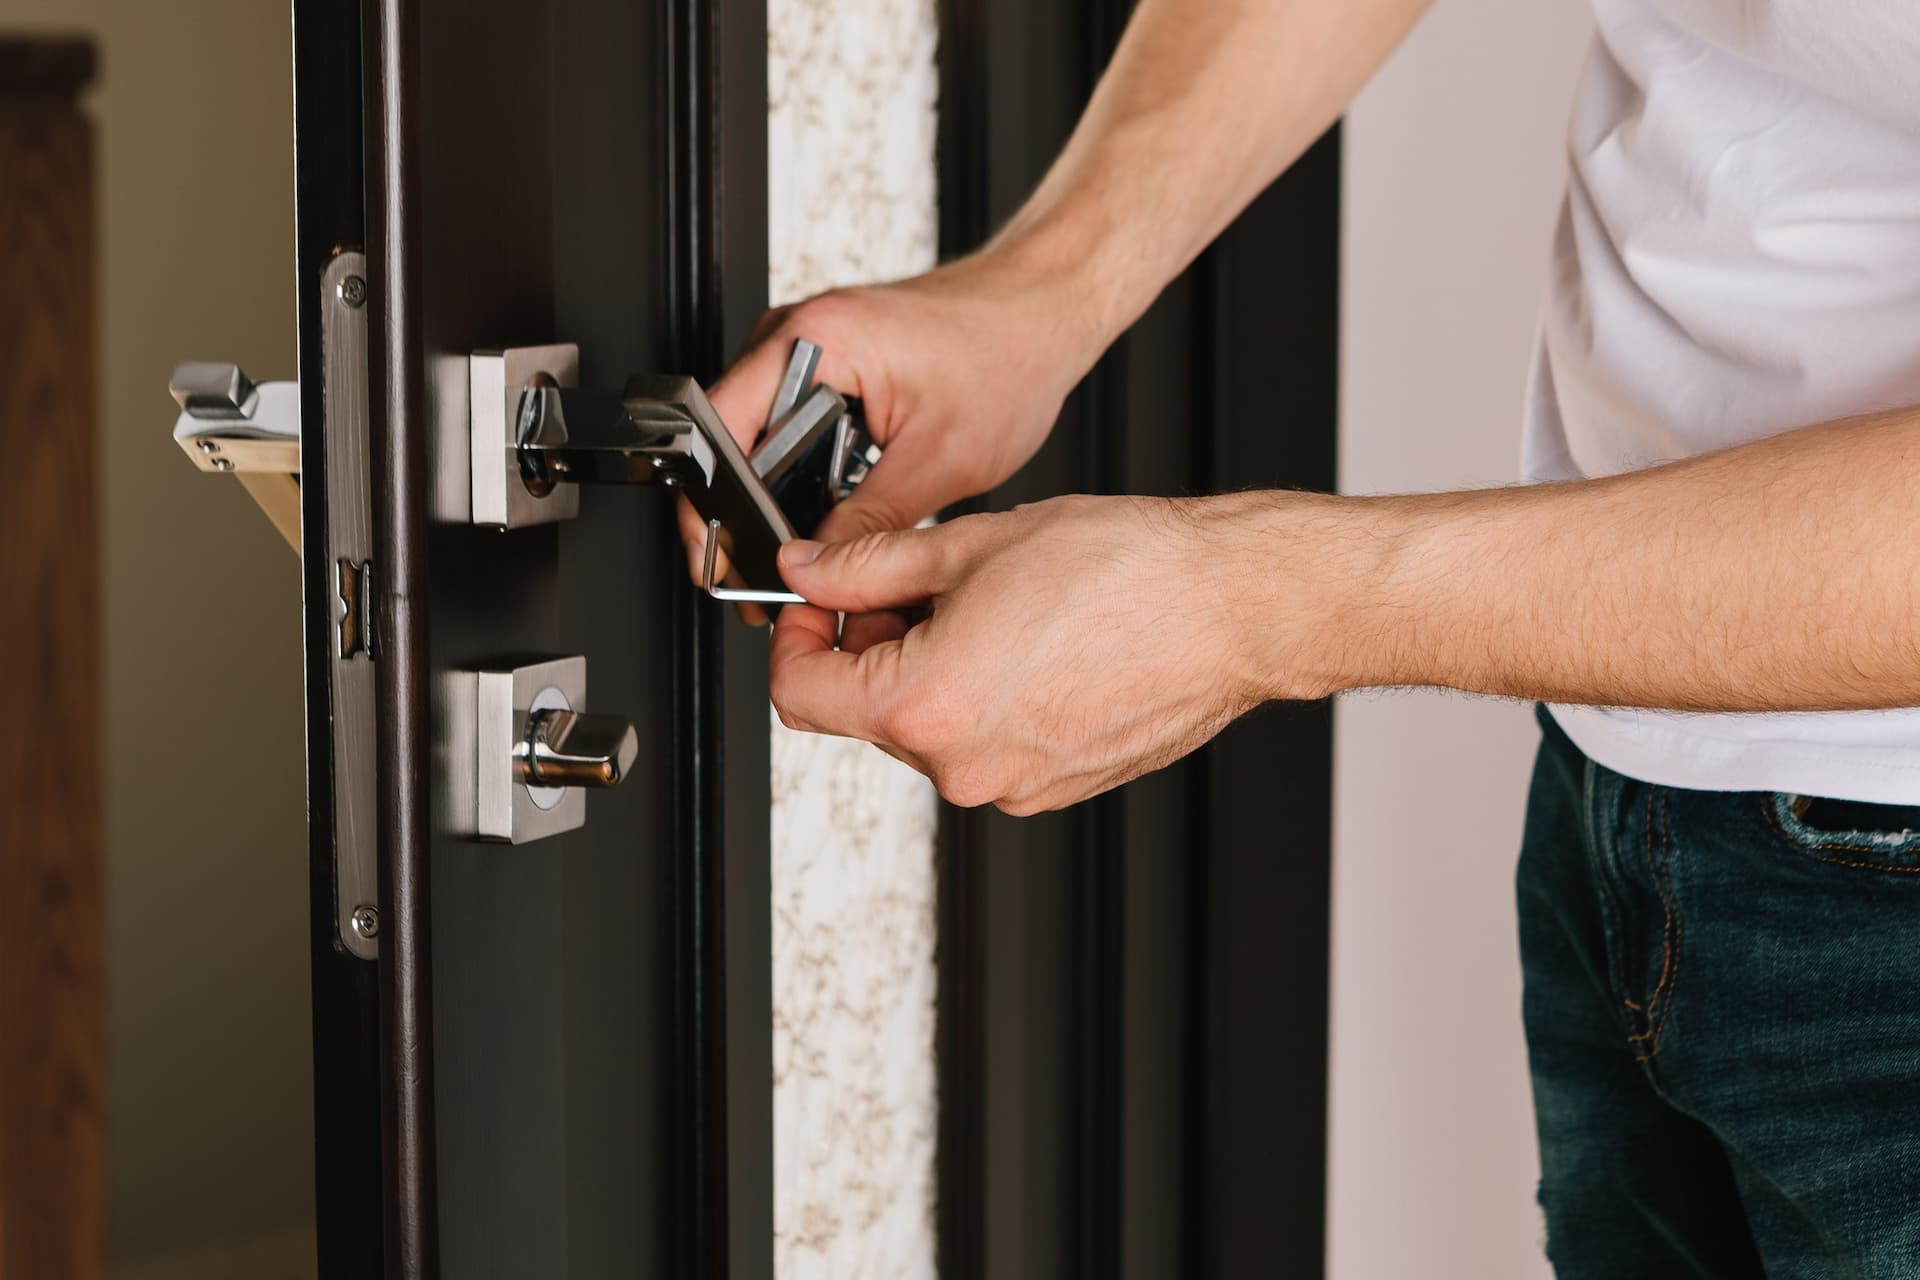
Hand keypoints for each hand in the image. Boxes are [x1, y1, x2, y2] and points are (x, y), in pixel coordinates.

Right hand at [678, 250, 1104, 588]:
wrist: (1042, 311)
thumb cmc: (1007, 352)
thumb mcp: (939, 462)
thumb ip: (868, 522)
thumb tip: (818, 569)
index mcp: (814, 342)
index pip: (719, 433)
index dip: (712, 509)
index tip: (725, 560)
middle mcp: (797, 335)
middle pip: (732, 441)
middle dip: (749, 513)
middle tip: (783, 569)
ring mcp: (808, 350)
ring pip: (761, 441)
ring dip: (781, 493)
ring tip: (823, 531)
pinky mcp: (827, 366)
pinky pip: (790, 428)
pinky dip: (806, 471)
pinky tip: (841, 498)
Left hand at [765, 493, 1341, 813]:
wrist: (1230, 606)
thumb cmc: (1128, 573)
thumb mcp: (969, 545)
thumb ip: (866, 566)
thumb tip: (811, 571)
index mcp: (926, 707)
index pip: (802, 691)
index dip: (794, 634)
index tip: (813, 601)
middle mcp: (963, 767)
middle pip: (866, 712)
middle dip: (872, 645)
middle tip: (915, 581)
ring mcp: (1012, 787)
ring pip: (929, 728)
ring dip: (931, 670)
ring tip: (990, 604)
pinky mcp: (1055, 788)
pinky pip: (986, 744)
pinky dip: (984, 697)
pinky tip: (1028, 641)